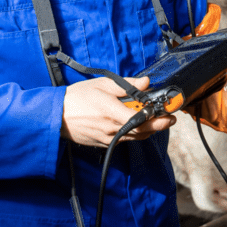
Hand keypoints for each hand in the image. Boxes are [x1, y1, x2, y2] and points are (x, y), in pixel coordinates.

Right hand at [61, 76, 176, 146]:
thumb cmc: (77, 98)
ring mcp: (108, 139)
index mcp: (113, 114)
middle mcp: (112, 130)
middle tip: (170, 119)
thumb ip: (126, 85)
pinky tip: (136, 124)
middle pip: (142, 132)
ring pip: (134, 138)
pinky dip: (134, 133)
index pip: (142, 120)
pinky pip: (124, 140)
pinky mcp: (103, 144)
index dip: (158, 118)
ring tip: (156, 120)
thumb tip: (146, 82)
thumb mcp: (102, 85)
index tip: (170, 113)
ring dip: (147, 130)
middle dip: (159, 126)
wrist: (56, 116)